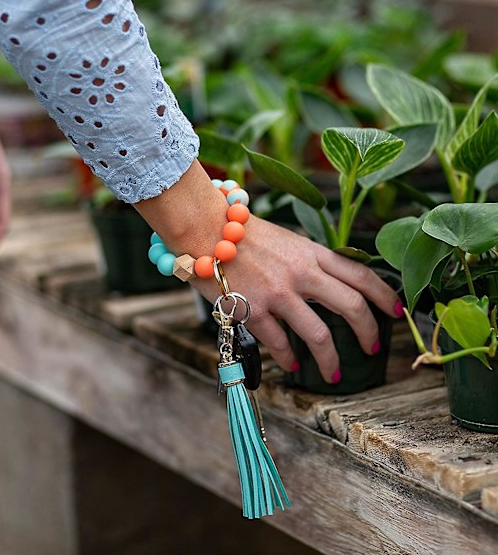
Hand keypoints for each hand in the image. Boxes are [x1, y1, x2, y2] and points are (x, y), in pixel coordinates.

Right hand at [135, 161, 401, 382]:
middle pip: (351, 306)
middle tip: (373, 347)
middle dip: (368, 332)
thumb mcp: (286, 240)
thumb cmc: (244, 234)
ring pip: (319, 335)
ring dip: (331, 361)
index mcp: (312, 253)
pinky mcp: (254, 308)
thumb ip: (309, 260)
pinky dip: (289, 358)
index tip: (397, 311)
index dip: (385, 295)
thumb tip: (328, 283)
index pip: (361, 274)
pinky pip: (279, 342)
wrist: (206, 229)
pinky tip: (292, 366)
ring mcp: (279, 292)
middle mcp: (302, 272)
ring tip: (335, 374)